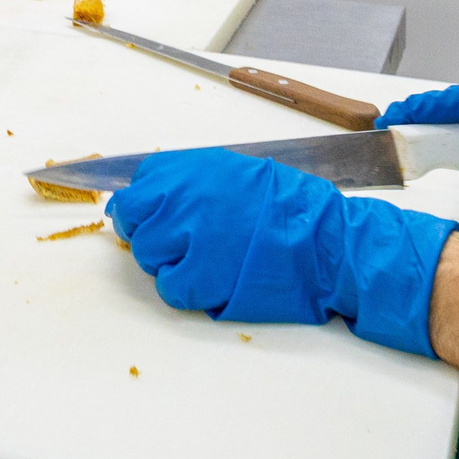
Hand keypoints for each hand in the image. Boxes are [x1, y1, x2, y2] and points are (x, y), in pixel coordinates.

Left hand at [108, 148, 457, 356]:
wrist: (326, 239)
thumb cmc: (293, 208)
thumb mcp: (239, 174)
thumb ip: (195, 183)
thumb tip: (160, 198)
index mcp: (192, 168)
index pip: (138, 185)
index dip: (145, 207)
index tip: (155, 218)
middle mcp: (183, 195)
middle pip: (132, 219)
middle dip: (147, 233)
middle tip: (173, 245)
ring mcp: (188, 234)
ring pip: (146, 254)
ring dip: (168, 262)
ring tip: (204, 262)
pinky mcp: (200, 273)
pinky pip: (169, 286)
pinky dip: (186, 290)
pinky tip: (210, 282)